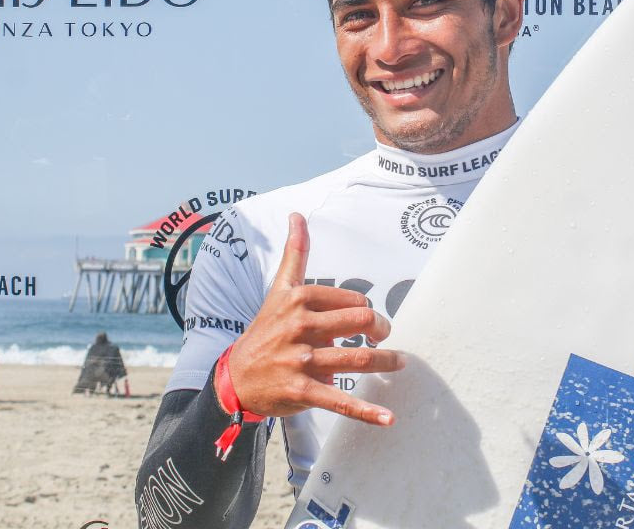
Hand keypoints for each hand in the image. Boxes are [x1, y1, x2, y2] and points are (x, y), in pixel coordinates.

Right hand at [227, 213, 403, 425]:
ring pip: (358, 359)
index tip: (369, 320)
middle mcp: (301, 327)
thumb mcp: (278, 290)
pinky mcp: (302, 390)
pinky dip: (366, 412)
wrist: (236, 378)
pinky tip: (388, 419)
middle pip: (361, 323)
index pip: (352, 300)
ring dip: (386, 361)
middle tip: (385, 337)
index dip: (367, 310)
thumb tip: (298, 215)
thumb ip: (294, 253)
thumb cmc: (265, 331)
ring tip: (398, 362)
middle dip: (381, 330)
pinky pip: (340, 401)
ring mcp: (302, 360)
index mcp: (299, 300)